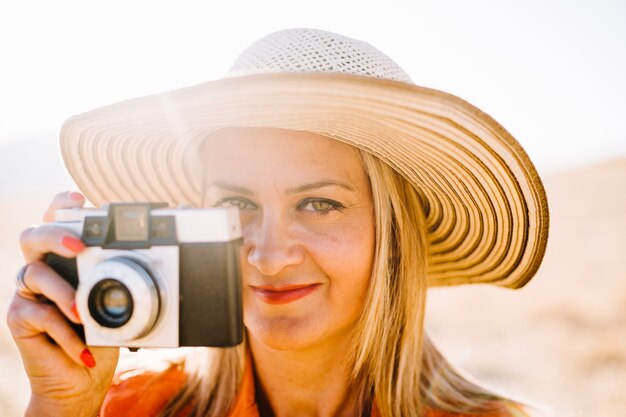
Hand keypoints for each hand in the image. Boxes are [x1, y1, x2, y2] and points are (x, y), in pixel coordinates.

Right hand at [7, 192, 118, 416]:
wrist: (82, 380)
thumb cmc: (102, 336)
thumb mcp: (120, 306)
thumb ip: (127, 281)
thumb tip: (160, 261)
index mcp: (67, 259)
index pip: (58, 222)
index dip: (61, 205)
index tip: (78, 197)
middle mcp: (44, 267)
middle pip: (33, 235)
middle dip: (56, 234)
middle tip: (80, 247)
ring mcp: (28, 292)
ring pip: (34, 274)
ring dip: (63, 293)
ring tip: (83, 313)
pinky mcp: (19, 318)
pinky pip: (38, 315)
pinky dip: (66, 334)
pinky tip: (83, 350)